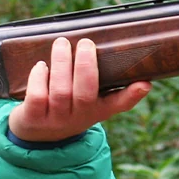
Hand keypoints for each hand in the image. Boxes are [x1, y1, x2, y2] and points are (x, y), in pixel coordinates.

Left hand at [8, 37, 150, 142]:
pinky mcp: (33, 118)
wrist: (38, 135)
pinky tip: (41, 65)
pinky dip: (39, 77)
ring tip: (62, 43)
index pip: (119, 104)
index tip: (145, 83)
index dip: (132, 95)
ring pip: (61, 92)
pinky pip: (37, 96)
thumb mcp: (90, 100)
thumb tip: (122, 52)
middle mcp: (79, 117)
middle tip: (85, 43)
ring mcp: (56, 119)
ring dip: (61, 64)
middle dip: (85, 65)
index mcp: (98, 109)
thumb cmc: (69, 106)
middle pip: (85, 93)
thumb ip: (104, 80)